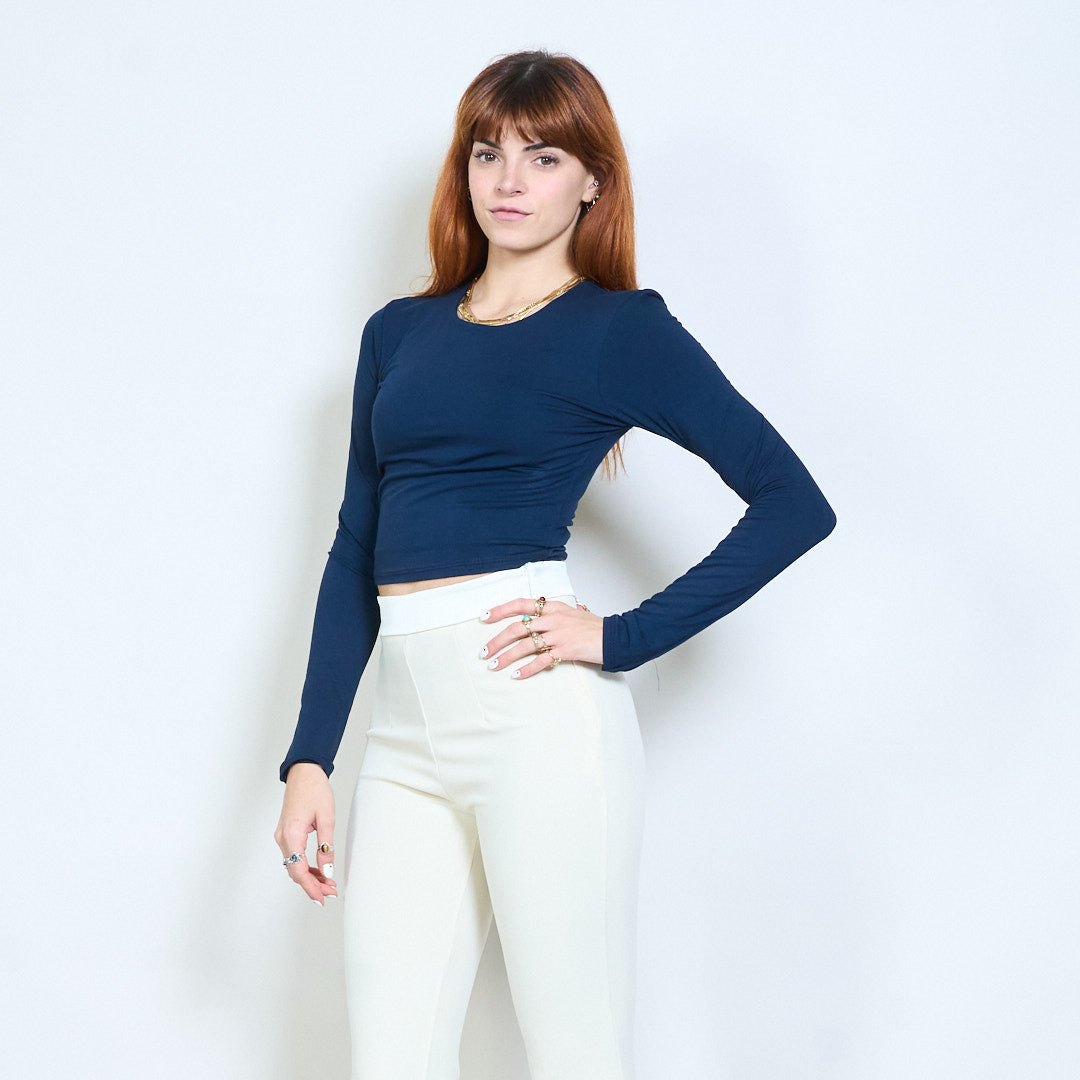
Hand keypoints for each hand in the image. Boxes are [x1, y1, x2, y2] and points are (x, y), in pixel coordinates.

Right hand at [274, 762, 337, 905]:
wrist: (303, 772)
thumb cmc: (315, 790)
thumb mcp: (327, 817)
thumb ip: (326, 846)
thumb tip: (327, 870)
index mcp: (292, 834)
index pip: (298, 870)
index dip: (310, 887)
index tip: (322, 898)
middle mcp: (282, 838)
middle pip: (295, 871)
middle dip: (312, 885)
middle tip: (331, 893)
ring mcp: (282, 836)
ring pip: (294, 865)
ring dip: (310, 877)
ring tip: (328, 884)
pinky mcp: (286, 833)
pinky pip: (294, 856)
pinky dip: (305, 866)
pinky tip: (319, 870)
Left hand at [479, 597, 602, 679]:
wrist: (614, 637)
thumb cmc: (593, 626)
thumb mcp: (572, 612)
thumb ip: (554, 614)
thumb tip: (539, 615)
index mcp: (552, 607)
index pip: (520, 604)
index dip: (500, 610)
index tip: (484, 617)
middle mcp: (552, 619)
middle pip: (517, 628)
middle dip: (496, 641)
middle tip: (483, 652)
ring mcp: (558, 634)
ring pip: (524, 646)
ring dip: (506, 657)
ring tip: (493, 666)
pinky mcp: (564, 650)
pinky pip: (540, 661)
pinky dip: (526, 669)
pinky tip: (516, 675)